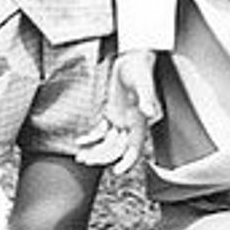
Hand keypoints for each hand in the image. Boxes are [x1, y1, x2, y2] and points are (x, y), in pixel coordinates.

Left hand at [75, 51, 159, 173]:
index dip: (128, 161)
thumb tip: (149, 112)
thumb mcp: (144, 83)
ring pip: (107, 144)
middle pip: (117, 149)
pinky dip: (90, 138)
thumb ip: (147, 97)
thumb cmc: (140, 69)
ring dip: (95, 151)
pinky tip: (80, 141)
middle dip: (103, 157)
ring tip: (80, 157)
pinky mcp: (111, 114)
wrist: (133, 58)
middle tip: (87, 160)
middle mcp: (130, 125)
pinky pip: (101, 132)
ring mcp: (120, 120)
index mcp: (140, 122)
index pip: (136, 148)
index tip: (117, 171)